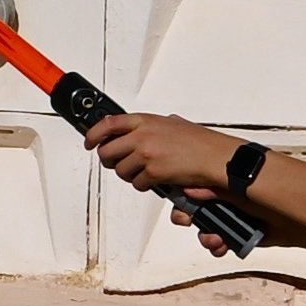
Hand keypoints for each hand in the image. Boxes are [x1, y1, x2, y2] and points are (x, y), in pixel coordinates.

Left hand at [81, 108, 230, 197]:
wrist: (216, 157)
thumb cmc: (200, 142)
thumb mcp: (172, 123)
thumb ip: (153, 126)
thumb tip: (139, 129)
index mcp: (145, 120)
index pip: (108, 124)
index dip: (93, 134)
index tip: (89, 142)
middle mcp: (142, 135)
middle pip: (107, 151)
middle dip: (110, 161)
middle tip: (117, 164)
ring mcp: (146, 154)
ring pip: (121, 171)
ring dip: (130, 175)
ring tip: (143, 172)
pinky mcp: (153, 172)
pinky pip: (137, 184)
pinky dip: (145, 185)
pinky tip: (155, 180)